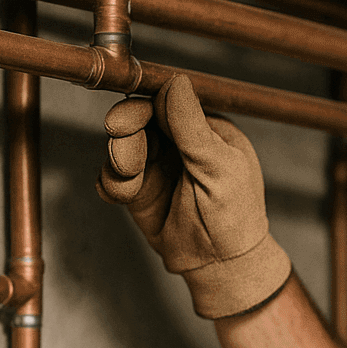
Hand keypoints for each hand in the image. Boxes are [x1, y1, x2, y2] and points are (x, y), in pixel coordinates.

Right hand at [96, 74, 290, 318]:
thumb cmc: (234, 217)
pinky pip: (112, 177)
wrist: (221, 265)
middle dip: (126, 131)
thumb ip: (192, 127)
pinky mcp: (139, 191)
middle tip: (122, 147)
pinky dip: (112, 184)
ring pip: (121, 146)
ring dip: (119, 161)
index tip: (128, 119)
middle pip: (138, 118)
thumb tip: (176, 82)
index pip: (168, 102)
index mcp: (205, 130)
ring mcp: (157, 166)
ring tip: (130, 183)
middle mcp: (178, 143)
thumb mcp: (219, 168)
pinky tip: (123, 195)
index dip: (145, 105)